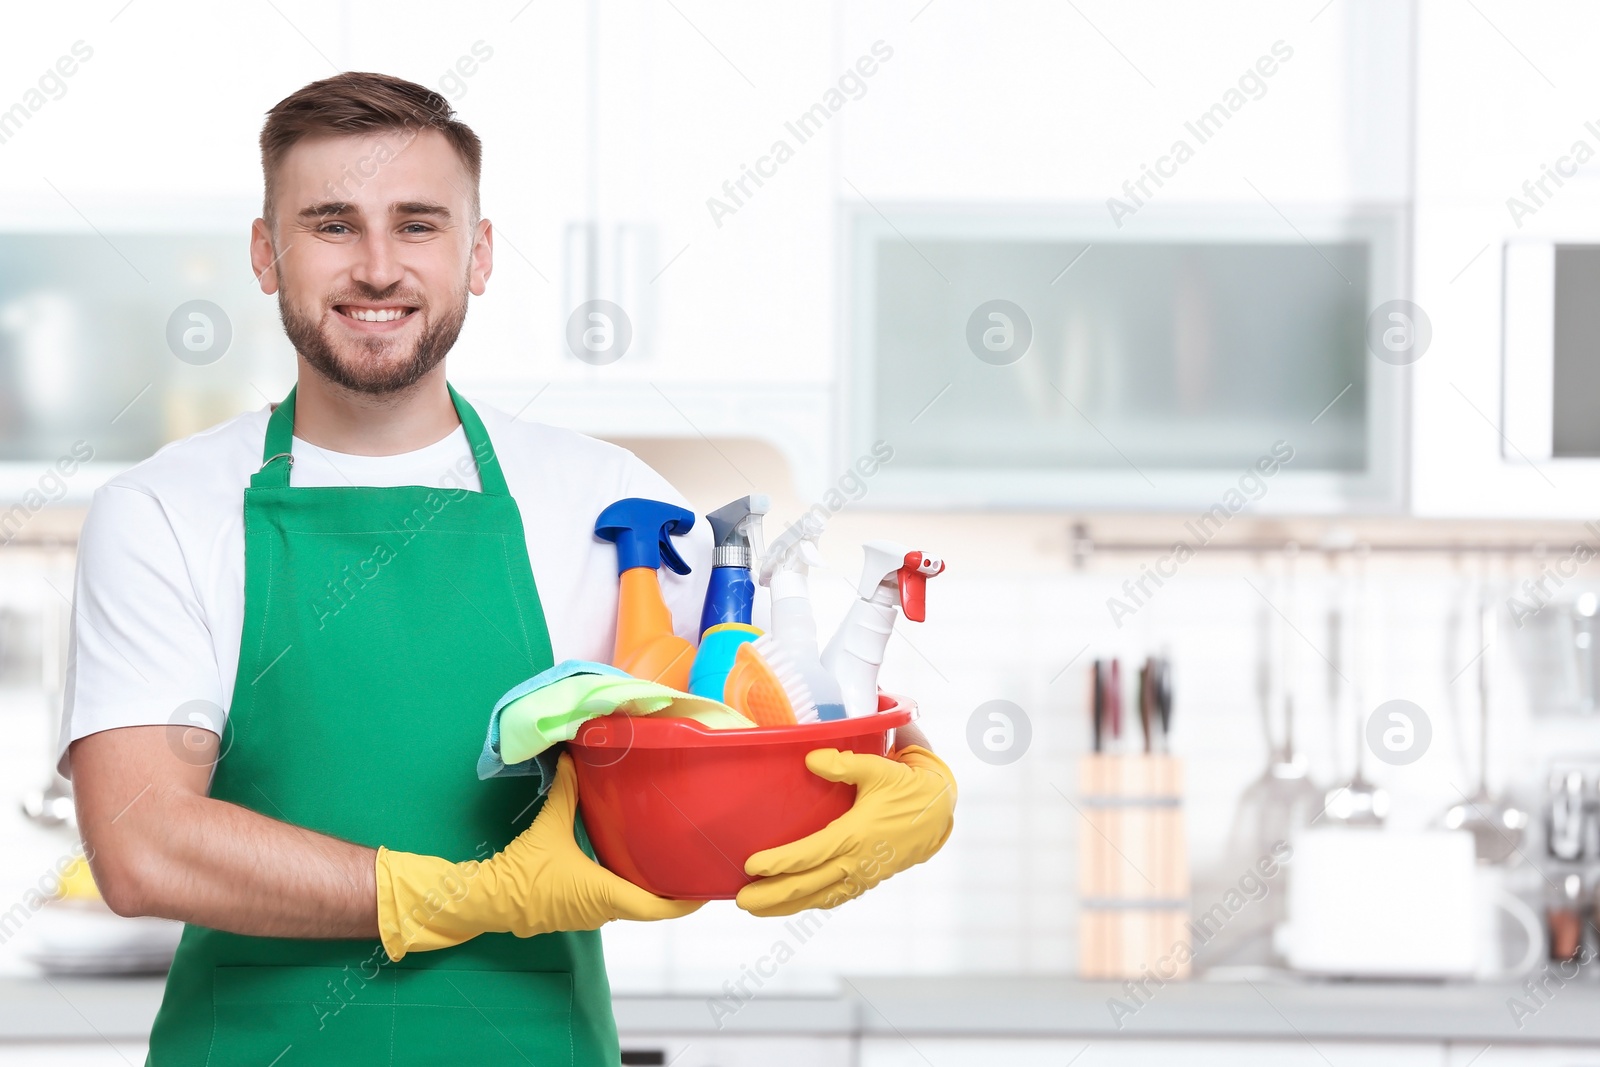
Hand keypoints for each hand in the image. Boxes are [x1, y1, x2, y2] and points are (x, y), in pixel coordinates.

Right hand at [376, 753, 700, 959]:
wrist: (491, 900)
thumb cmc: (524, 871)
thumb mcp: (549, 827)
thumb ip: (565, 792)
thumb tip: (570, 757)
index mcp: (605, 894)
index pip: (657, 908)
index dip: (685, 901)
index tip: (706, 889)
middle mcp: (605, 910)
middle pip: (651, 907)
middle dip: (674, 890)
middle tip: (694, 864)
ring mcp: (592, 914)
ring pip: (633, 904)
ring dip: (653, 888)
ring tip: (672, 860)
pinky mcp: (581, 911)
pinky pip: (617, 901)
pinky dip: (632, 887)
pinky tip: (636, 863)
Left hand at [736, 745, 955, 917]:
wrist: (939, 811)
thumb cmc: (907, 786)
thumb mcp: (878, 769)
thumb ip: (844, 764)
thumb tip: (811, 758)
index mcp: (857, 834)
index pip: (810, 855)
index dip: (779, 863)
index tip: (752, 866)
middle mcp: (858, 861)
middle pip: (808, 886)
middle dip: (773, 896)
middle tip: (742, 901)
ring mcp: (864, 875)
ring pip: (819, 897)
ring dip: (787, 905)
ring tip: (756, 909)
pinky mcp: (869, 879)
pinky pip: (835, 897)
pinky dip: (811, 902)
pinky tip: (792, 904)